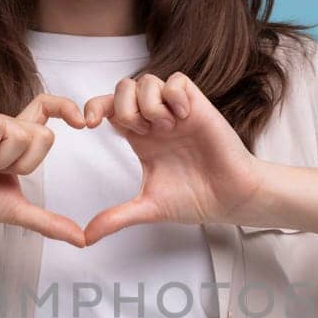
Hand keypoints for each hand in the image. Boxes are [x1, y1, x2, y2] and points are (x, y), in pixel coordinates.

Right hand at [0, 94, 88, 246]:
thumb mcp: (15, 210)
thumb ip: (48, 221)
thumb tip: (81, 240)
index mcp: (16, 140)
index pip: (47, 112)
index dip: (66, 109)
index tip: (83, 122)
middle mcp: (4, 123)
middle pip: (42, 135)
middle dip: (22, 164)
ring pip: (20, 133)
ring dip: (0, 159)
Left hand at [80, 72, 270, 246]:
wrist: (230, 198)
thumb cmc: (195, 199)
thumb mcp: (148, 207)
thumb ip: (116, 217)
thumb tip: (87, 237)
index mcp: (140, 138)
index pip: (108, 109)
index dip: (93, 108)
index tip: (88, 125)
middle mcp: (155, 121)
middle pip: (123, 87)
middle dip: (124, 106)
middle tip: (142, 132)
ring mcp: (176, 111)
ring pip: (148, 80)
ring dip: (149, 104)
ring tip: (166, 128)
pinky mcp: (198, 106)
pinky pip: (177, 80)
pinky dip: (174, 96)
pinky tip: (182, 118)